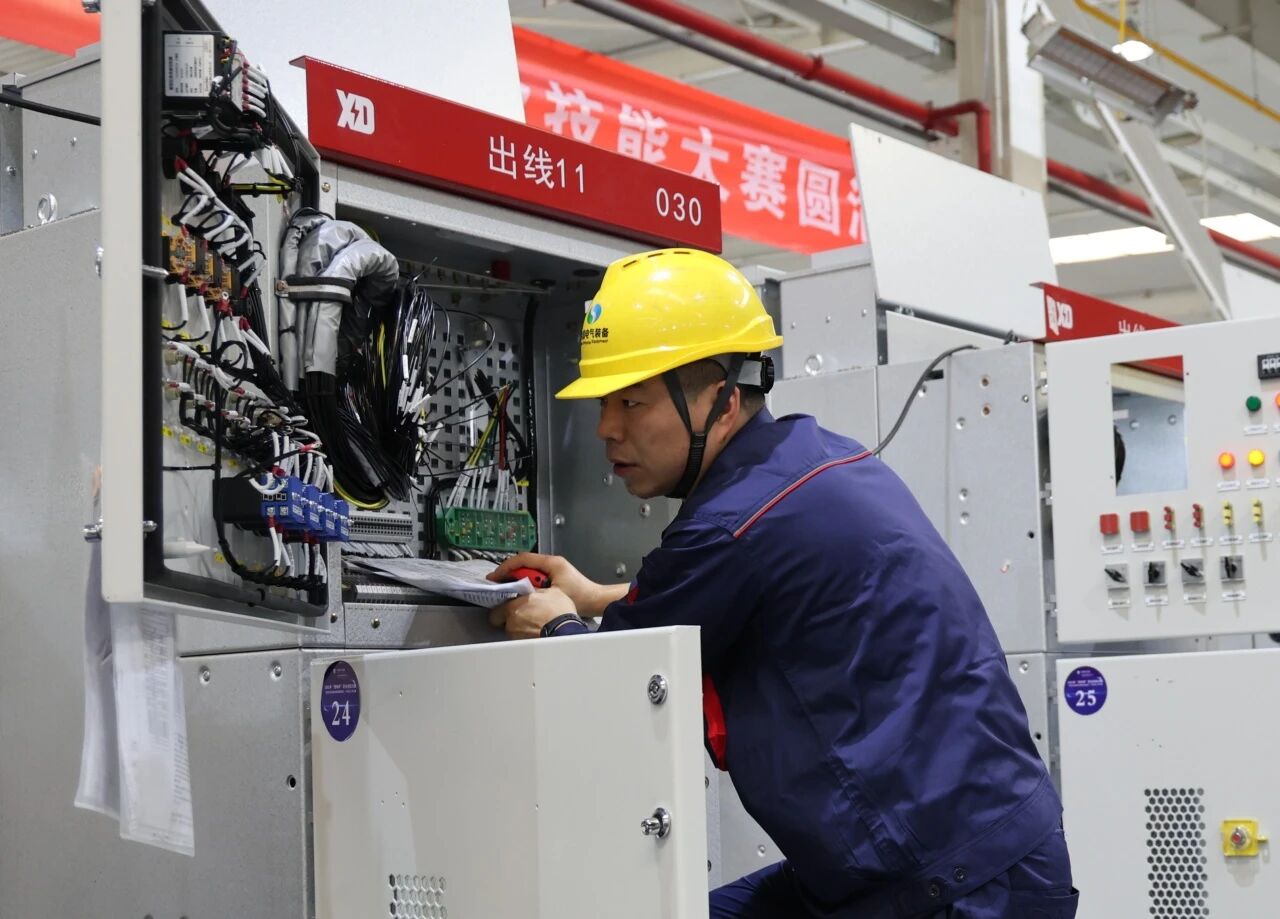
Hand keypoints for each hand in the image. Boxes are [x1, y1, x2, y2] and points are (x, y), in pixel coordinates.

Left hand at [489, 587, 576, 639]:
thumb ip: (535, 591)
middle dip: (509, 618)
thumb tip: (533, 590)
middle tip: (521, 614)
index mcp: (513, 607)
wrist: (566, 631)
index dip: (502, 607)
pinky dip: (526, 635)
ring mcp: (517, 636)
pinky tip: (537, 631)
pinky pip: (521, 638)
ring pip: (512, 631)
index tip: (508, 605)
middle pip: (502, 621)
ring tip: (534, 623)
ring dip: (519, 627)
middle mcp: (511, 623)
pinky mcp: (524, 645)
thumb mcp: (549, 592)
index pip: (496, 609)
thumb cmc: (559, 612)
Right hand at [490, 552, 613, 617]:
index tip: (494, 577)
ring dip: (516, 579)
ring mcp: (552, 570)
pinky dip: (525, 584)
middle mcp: (550, 563)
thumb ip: (536, 590)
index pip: (522, 559)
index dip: (506, 567)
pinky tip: (519, 594)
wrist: (596, 601)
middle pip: (523, 564)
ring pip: (528, 571)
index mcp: (551, 562)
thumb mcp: (555, 593)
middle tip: (496, 585)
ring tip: (504, 590)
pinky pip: (534, 578)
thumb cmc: (580, 597)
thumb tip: (517, 591)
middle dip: (508, 573)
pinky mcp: (553, 578)